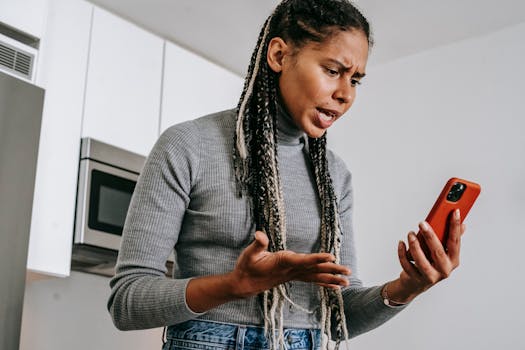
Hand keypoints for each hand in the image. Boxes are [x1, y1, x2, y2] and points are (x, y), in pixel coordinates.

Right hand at [229, 231, 350, 297]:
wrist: (245, 284)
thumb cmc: (247, 267)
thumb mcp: (249, 254)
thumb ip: (257, 244)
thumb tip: (259, 234)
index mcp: (283, 263)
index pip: (303, 261)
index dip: (317, 258)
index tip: (331, 257)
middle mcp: (291, 271)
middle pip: (315, 270)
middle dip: (332, 270)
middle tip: (348, 272)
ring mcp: (293, 275)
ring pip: (316, 276)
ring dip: (332, 278)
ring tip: (347, 282)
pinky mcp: (293, 277)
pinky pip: (312, 280)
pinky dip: (324, 283)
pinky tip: (335, 286)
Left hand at [387, 209, 465, 302]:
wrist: (416, 283)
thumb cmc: (431, 263)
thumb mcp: (443, 252)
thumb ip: (451, 239)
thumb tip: (463, 225)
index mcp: (453, 260)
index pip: (455, 242)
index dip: (455, 227)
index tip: (454, 212)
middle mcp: (444, 270)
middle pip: (438, 252)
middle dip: (430, 237)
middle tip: (422, 224)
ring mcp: (430, 276)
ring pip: (422, 261)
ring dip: (414, 246)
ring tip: (410, 234)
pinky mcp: (415, 279)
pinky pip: (407, 265)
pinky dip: (402, 253)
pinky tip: (401, 243)